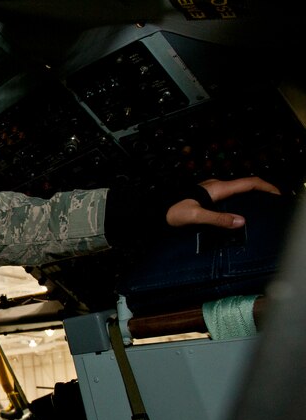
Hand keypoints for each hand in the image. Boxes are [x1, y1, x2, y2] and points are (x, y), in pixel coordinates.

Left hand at [166, 176, 280, 227]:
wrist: (155, 212)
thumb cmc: (172, 212)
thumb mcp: (195, 216)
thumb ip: (217, 219)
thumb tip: (241, 221)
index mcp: (217, 188)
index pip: (248, 182)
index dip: (266, 186)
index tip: (279, 194)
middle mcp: (216, 186)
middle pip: (244, 185)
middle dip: (261, 191)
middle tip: (273, 204)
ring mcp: (210, 191)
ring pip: (236, 191)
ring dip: (250, 196)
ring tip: (260, 209)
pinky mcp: (205, 197)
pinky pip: (228, 197)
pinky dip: (239, 201)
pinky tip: (238, 213)